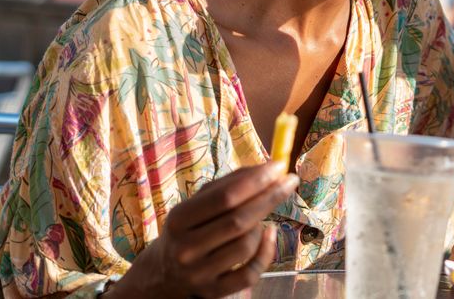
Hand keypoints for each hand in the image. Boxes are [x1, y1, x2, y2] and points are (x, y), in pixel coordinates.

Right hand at [106, 162, 298, 298]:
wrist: (163, 271)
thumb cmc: (189, 228)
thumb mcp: (197, 203)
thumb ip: (228, 184)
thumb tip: (267, 168)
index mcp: (179, 219)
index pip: (225, 198)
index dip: (256, 181)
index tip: (278, 166)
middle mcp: (186, 248)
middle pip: (238, 220)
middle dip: (270, 197)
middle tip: (290, 181)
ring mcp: (199, 273)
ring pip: (246, 245)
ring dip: (261, 225)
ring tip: (261, 216)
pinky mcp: (213, 291)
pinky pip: (250, 273)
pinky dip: (266, 252)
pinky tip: (269, 235)